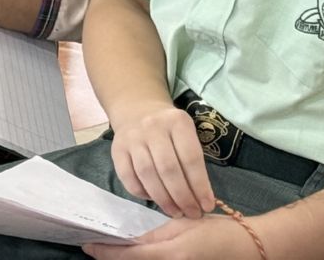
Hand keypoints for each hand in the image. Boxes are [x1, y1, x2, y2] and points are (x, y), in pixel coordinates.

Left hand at [83, 214, 260, 259]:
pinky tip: (134, 257)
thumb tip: (129, 242)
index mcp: (172, 255)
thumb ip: (154, 237)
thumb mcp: (182, 226)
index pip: (128, 256)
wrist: (251, 249)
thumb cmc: (219, 232)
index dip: (104, 252)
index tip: (87, 245)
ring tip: (111, 254)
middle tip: (95, 250)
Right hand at [106, 99, 215, 218]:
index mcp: (177, 122)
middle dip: (182, 197)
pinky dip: (141, 193)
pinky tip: (153, 200)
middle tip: (192, 213)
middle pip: (168, 168)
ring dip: (163, 199)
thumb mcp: (186, 134)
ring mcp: (132, 137)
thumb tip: (201, 198)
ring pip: (147, 174)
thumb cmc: (170, 129)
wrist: (137, 110)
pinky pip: (127, 177)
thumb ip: (193, 160)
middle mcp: (152, 127)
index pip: (191, 158)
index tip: (207, 206)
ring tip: (175, 212)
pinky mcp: (116, 149)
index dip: (200, 186)